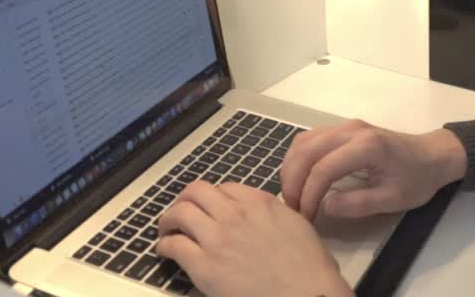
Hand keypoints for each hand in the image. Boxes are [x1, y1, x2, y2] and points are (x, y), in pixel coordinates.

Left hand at [157, 182, 350, 296]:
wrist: (305, 295)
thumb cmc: (310, 270)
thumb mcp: (297, 226)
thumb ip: (275, 214)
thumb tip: (262, 218)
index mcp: (261, 203)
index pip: (225, 188)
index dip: (213, 198)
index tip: (209, 208)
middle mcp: (236, 214)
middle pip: (196, 191)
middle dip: (184, 199)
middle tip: (181, 212)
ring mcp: (218, 238)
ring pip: (180, 212)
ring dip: (169, 220)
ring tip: (167, 230)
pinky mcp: (204, 265)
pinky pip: (174, 245)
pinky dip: (165, 246)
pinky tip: (165, 251)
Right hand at [281, 121, 466, 222]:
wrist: (433, 155)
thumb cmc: (417, 178)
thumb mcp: (392, 199)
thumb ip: (357, 204)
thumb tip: (324, 207)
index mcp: (366, 146)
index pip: (323, 169)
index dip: (309, 195)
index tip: (307, 217)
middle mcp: (351, 130)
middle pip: (306, 151)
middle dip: (293, 182)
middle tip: (292, 209)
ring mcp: (345, 126)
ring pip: (303, 142)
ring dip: (291, 169)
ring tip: (293, 196)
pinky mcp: (342, 129)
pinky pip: (310, 139)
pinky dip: (299, 159)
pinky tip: (300, 179)